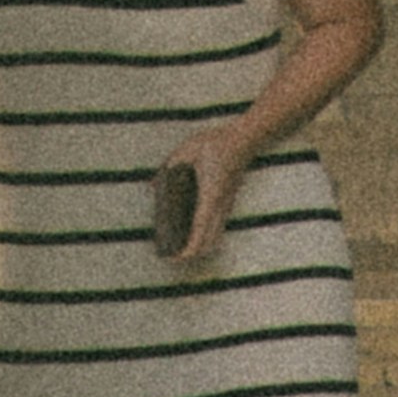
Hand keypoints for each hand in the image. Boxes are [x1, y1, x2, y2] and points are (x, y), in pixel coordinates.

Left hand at [153, 138, 247, 275]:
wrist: (245, 138)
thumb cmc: (216, 143)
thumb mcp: (186, 151)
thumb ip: (168, 167)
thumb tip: (152, 185)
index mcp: (210, 196)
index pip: (200, 231)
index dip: (189, 249)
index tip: (176, 258)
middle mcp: (221, 205)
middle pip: (210, 241)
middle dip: (193, 254)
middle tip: (173, 257)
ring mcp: (227, 204)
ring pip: (217, 235)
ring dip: (202, 246)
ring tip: (182, 249)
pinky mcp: (230, 200)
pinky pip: (219, 225)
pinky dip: (208, 235)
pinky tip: (196, 233)